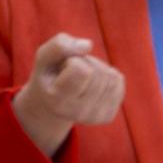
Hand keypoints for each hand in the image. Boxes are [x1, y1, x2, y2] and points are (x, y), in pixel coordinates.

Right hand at [11, 33, 124, 157]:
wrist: (52, 103)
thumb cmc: (49, 74)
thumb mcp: (44, 56)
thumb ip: (59, 45)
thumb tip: (88, 45)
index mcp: (58, 102)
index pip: (82, 70)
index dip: (73, 60)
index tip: (63, 67)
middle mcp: (78, 113)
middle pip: (98, 72)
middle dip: (86, 62)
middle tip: (71, 72)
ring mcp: (95, 117)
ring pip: (111, 75)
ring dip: (96, 67)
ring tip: (81, 76)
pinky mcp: (108, 115)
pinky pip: (119, 80)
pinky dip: (107, 74)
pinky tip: (92, 82)